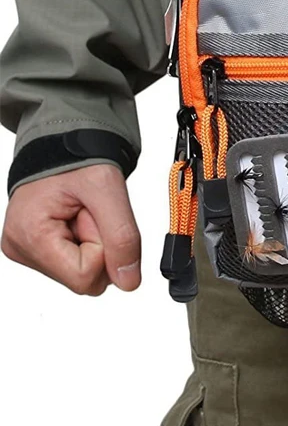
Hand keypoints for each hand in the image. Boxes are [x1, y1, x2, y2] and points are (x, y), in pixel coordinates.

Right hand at [2, 164, 140, 294]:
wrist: (64, 144)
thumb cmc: (78, 157)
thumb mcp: (108, 189)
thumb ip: (122, 237)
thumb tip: (129, 282)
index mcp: (30, 235)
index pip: (84, 277)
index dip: (104, 248)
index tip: (96, 216)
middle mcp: (21, 249)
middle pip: (82, 278)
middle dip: (98, 245)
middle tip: (90, 212)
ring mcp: (26, 251)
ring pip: (80, 272)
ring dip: (93, 242)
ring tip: (83, 211)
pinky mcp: (35, 249)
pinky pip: (74, 262)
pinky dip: (84, 241)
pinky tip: (76, 218)